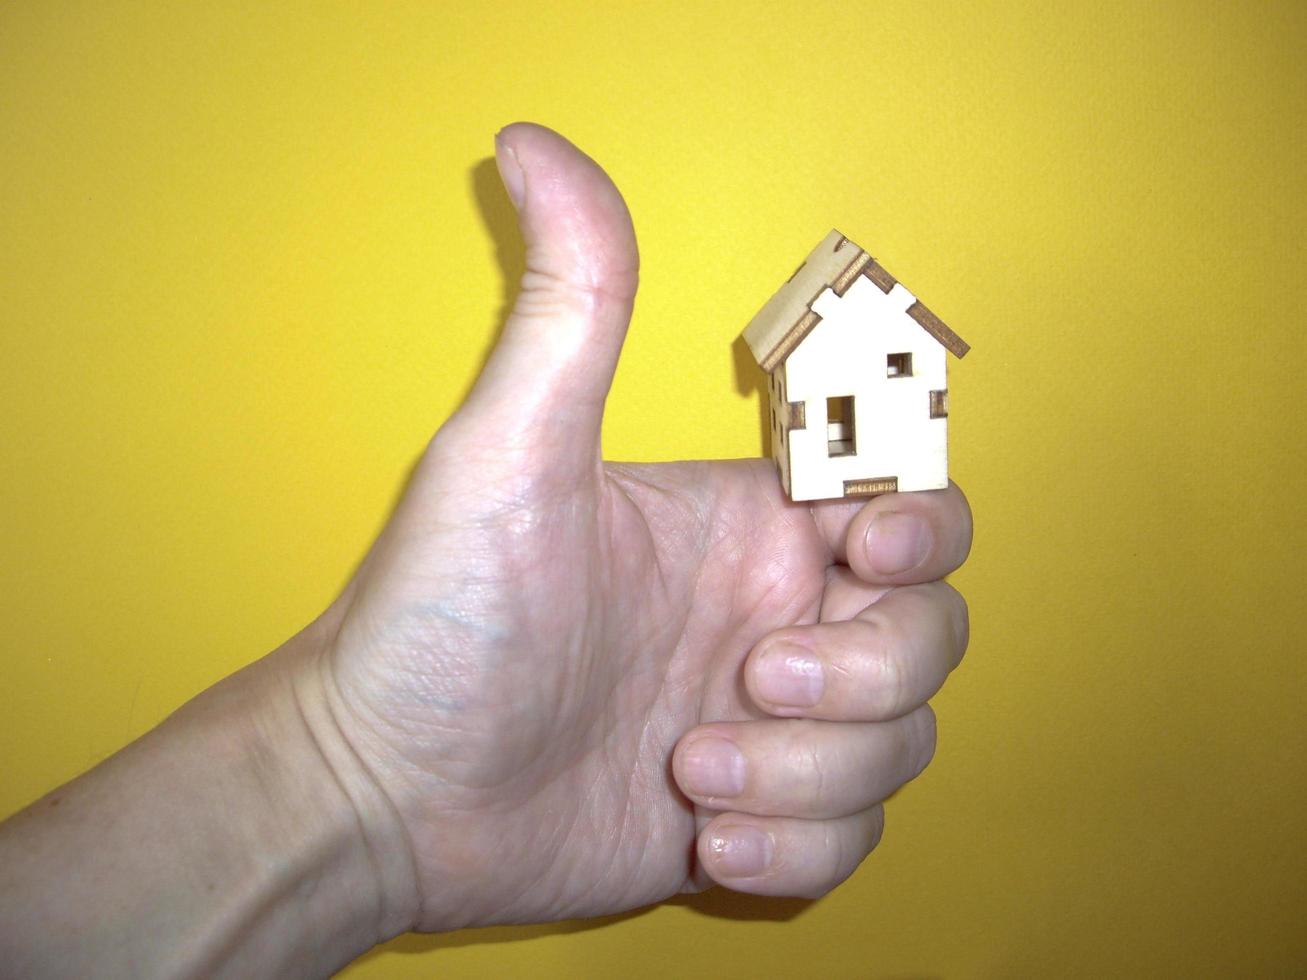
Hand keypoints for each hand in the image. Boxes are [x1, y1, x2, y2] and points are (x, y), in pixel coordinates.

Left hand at [307, 123, 972, 931]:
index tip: (855, 549)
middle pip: (932, 636)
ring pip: (901, 747)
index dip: (922, 527)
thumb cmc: (438, 619)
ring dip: (813, 772)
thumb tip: (535, 141)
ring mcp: (771, 725)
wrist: (386, 790)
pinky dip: (798, 846)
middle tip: (743, 678)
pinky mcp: (756, 818)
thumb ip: (569, 304)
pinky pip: (852, 838)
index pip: (913, 506)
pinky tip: (700, 834)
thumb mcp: (509, 452)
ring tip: (691, 770)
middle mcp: (774, 617)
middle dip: (865, 673)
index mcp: (746, 529)